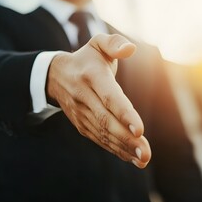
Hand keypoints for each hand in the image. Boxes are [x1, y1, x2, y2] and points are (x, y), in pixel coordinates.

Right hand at [47, 34, 150, 167]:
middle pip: (106, 120)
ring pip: (102, 133)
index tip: (139, 130)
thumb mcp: (98, 44)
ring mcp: (81, 113)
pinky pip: (98, 139)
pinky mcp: (81, 124)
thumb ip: (115, 43)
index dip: (124, 113)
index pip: (109, 96)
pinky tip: (132, 157)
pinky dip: (115, 149)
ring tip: (143, 158)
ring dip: (123, 148)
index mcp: (91, 76)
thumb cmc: (86, 59)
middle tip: (145, 153)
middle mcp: (84, 96)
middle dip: (126, 138)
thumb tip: (130, 49)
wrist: (56, 76)